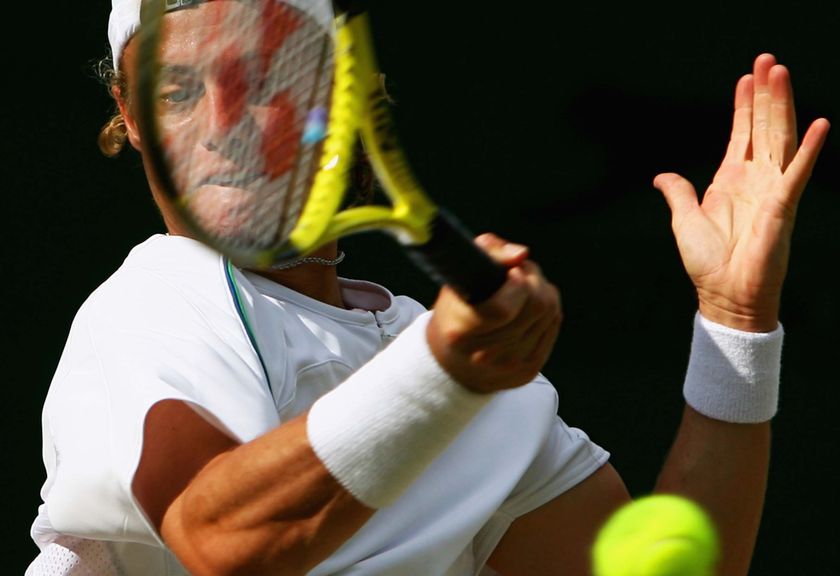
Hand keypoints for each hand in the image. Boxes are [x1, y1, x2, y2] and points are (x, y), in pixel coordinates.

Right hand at [426, 233, 561, 392]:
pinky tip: (530, 306)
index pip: (502, 309)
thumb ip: (486, 252)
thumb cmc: (456, 312)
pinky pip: (553, 326)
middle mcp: (485, 354)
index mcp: (459, 332)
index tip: (511, 272)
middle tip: (519, 272)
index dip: (515, 284)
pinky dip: (548, 310)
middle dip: (533, 279)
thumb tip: (520, 254)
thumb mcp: (458, 278)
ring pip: (550, 314)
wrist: (452, 364)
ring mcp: (510, 366)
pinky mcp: (529, 370)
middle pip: (536, 307)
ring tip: (523, 287)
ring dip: (542, 291)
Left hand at [654, 53, 829, 331]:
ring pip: (779, 137)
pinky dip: (809, 149)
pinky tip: (818, 124)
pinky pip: (797, 172)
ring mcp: (771, 190)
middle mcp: (754, 179)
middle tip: (768, 60)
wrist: (723, 294)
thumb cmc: (707, 262)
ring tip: (781, 73)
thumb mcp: (684, 219)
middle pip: (763, 126)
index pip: (741, 133)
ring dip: (782, 105)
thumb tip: (662, 176)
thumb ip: (678, 192)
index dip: (744, 105)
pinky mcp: (782, 206)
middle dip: (765, 93)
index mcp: (730, 180)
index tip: (746, 77)